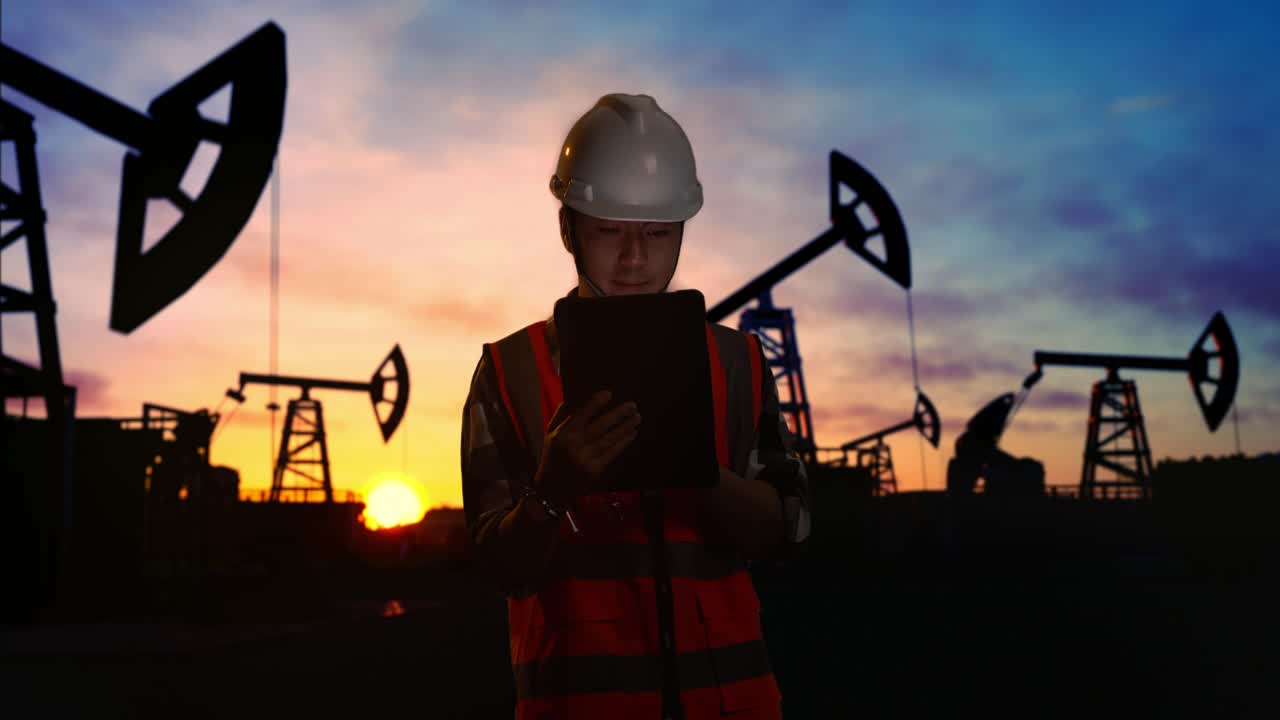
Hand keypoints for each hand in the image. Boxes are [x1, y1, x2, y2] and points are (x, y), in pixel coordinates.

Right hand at [533, 390, 641, 506]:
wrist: (551, 490)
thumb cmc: (551, 459)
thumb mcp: (549, 435)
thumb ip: (560, 416)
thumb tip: (570, 399)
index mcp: (562, 434)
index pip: (582, 414)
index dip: (596, 403)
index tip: (609, 393)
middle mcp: (574, 445)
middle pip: (601, 425)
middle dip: (618, 414)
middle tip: (633, 405)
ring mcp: (585, 458)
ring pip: (609, 438)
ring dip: (625, 427)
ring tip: (637, 418)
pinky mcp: (595, 470)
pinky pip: (612, 453)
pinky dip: (623, 442)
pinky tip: (632, 434)